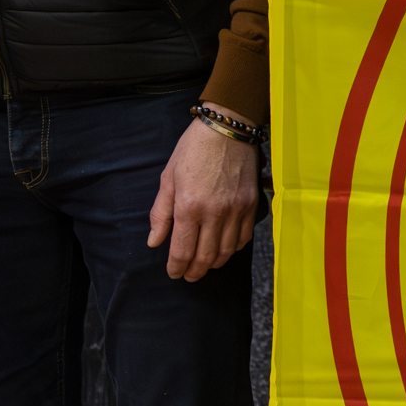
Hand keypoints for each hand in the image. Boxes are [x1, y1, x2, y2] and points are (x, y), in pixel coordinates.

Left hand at [147, 120, 258, 281]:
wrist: (227, 129)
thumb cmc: (193, 149)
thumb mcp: (168, 178)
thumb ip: (160, 213)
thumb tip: (154, 241)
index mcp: (188, 206)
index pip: (182, 250)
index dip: (176, 267)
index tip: (173, 273)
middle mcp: (214, 212)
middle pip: (206, 256)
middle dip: (195, 271)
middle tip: (188, 275)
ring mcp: (236, 209)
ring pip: (227, 250)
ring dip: (214, 263)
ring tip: (206, 266)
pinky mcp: (251, 204)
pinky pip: (244, 236)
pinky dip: (234, 248)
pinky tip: (225, 249)